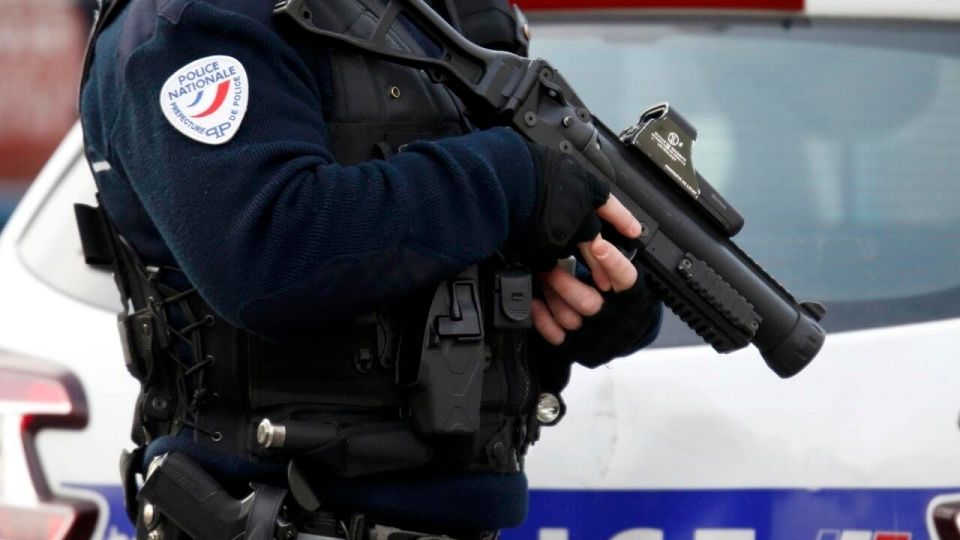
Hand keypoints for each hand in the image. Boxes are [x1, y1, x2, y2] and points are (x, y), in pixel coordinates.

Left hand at [531, 195, 642, 344]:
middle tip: (550, 265)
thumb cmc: (624, 296)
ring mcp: (596, 337)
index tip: (598, 244)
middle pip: (590, 303)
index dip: (612, 262)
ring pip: (570, 319)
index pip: (626, 279)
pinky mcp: (579, 349)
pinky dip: (543, 319)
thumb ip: (614, 256)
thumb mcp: (626, 274)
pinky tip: (536, 303)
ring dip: (551, 296)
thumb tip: (600, 222)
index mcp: (633, 298)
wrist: (629, 331)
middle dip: (565, 282)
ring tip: (541, 278)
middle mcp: (615, 320)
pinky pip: (557, 337)